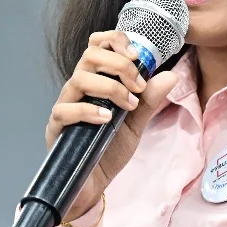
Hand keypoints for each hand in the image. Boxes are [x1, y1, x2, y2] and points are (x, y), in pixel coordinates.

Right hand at [47, 31, 178, 218]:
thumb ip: (149, 99)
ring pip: (78, 78)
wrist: (93, 184)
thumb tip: (170, 75)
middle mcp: (78, 89)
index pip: (98, 46)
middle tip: (138, 84)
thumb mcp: (135, 123)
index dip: (115, 41)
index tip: (137, 55)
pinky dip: (89, 110)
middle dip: (119, 64)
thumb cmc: (109, 150)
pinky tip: (107, 119)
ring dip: (110, 87)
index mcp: (96, 81)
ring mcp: (65, 106)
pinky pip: (65, 110)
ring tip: (128, 105)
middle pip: (89, 56)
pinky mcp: (56, 128)